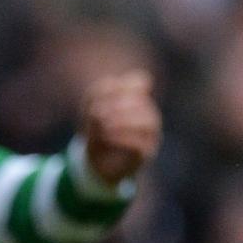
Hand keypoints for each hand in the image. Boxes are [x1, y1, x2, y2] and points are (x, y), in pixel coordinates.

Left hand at [80, 69, 160, 188]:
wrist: (97, 160)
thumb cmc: (97, 128)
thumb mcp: (91, 107)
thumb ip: (99, 98)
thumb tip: (102, 111)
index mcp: (139, 98)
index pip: (140, 82)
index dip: (120, 86)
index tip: (100, 96)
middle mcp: (149, 113)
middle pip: (140, 102)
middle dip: (115, 106)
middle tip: (95, 114)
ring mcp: (151, 134)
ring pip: (146, 121)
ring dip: (121, 122)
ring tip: (103, 127)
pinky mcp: (146, 153)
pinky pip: (140, 144)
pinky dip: (121, 138)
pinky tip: (107, 137)